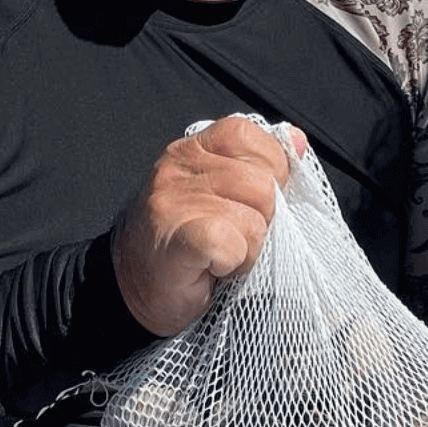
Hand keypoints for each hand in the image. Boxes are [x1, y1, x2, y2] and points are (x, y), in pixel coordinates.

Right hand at [112, 116, 304, 336]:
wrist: (130, 290)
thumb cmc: (184, 243)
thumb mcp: (221, 193)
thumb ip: (259, 166)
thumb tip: (298, 141)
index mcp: (194, 149)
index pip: (251, 136)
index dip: (267, 173)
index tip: (248, 203)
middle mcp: (179, 166)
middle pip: (262, 184)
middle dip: (262, 219)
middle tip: (234, 238)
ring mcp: (173, 201)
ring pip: (254, 216)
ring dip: (250, 246)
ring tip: (223, 255)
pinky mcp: (176, 240)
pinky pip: (232, 243)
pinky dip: (234, 263)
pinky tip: (214, 268)